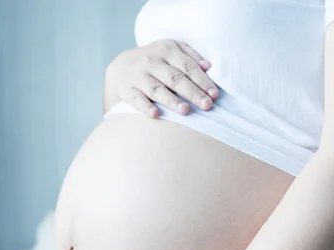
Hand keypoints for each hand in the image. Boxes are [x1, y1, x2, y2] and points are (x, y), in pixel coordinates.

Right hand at [104, 39, 218, 116]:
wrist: (119, 68)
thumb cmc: (152, 61)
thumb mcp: (169, 50)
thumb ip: (189, 56)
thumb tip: (208, 66)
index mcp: (165, 50)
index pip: (187, 66)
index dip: (202, 81)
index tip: (214, 95)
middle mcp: (150, 61)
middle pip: (175, 78)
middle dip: (192, 93)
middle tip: (206, 106)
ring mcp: (137, 75)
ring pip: (157, 89)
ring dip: (171, 100)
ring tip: (185, 111)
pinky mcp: (125, 89)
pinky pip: (136, 99)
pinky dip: (145, 107)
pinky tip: (155, 114)